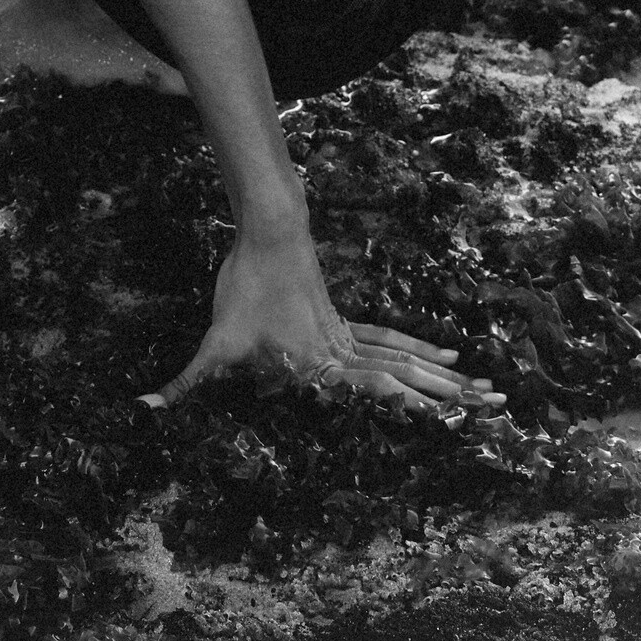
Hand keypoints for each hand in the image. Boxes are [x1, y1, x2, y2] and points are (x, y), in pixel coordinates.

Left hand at [144, 224, 504, 417]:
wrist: (270, 228)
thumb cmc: (244, 286)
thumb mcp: (214, 342)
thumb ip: (185, 381)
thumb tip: (143, 408)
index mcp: (320, 360)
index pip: (368, 383)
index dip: (403, 399)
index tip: (441, 412)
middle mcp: (344, 349)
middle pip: (406, 374)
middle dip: (450, 396)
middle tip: (497, 406)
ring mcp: (351, 333)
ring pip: (408, 359)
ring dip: (447, 379)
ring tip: (491, 391)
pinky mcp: (347, 323)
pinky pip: (395, 341)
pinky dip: (423, 353)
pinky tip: (447, 359)